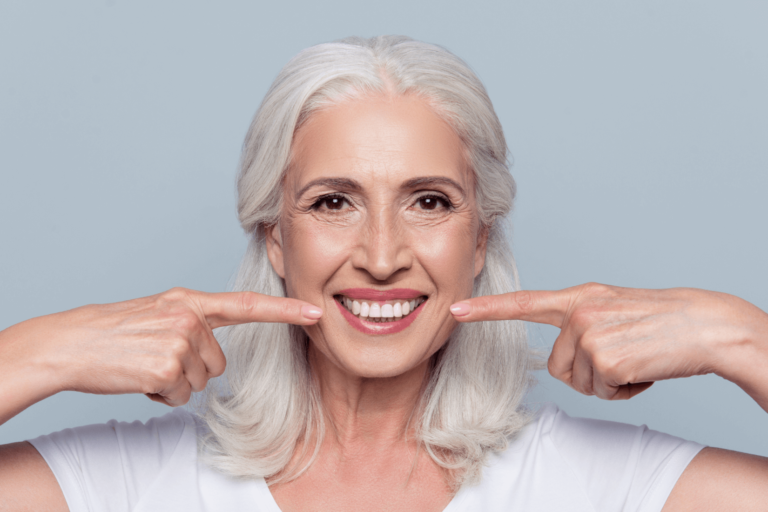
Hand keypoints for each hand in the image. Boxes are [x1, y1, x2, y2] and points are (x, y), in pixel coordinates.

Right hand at [4, 287, 322, 407]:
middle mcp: (190, 316)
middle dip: (192, 369)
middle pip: (219, 362)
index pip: (247, 305)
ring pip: (201, 381)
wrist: (73, 342)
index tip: (315, 313)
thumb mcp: (160, 312)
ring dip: (175, 383)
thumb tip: (216, 353)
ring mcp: (180, 341)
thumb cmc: (116, 331)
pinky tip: (140, 377)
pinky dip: (161, 395)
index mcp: (190, 301)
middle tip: (156, 357)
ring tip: (146, 364)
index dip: (285, 311)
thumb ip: (194, 321)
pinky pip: (181, 396)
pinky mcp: (167, 367)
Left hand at [450, 283, 767, 400]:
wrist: (703, 324)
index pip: (525, 303)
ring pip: (579, 382)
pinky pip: (602, 391)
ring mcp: (589, 332)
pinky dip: (625, 390)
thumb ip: (582, 325)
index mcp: (579, 298)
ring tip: (635, 359)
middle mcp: (578, 311)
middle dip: (588, 374)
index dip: (488, 310)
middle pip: (557, 366)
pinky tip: (643, 369)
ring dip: (608, 382)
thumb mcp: (613, 311)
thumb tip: (561, 359)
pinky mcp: (603, 356)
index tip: (456, 310)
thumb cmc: (660, 322)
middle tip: (622, 357)